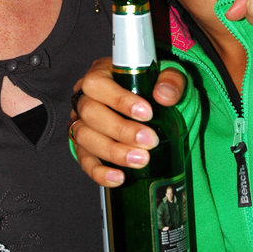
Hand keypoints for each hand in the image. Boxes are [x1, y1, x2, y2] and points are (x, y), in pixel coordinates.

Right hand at [70, 57, 185, 186]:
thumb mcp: (167, 75)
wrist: (149, 106)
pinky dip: (99, 172)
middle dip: (121, 130)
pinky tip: (119, 177)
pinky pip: (85, 160)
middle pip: (90, 113)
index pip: (97, 84)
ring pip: (85, 137)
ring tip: (141, 160)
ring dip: (113, 151)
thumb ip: (170, 80)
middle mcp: (85, 97)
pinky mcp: (84, 146)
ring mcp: (81, 122)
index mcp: (100, 74)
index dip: (119, 100)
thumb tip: (164, 96)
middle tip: (150, 141)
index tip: (147, 113)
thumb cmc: (152, 85)